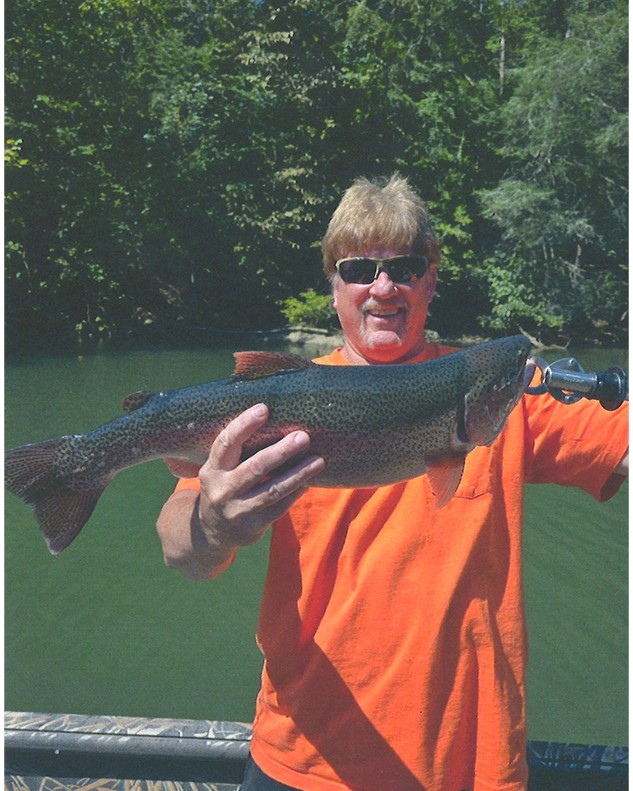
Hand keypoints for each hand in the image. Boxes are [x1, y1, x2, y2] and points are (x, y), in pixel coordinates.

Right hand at [197, 402, 325, 548]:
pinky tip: (309, 481)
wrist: (212, 531)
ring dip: (298, 474)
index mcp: (213, 469)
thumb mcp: (220, 468)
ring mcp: (237, 510)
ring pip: (273, 490)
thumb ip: (238, 449)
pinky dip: (296, 492)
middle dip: (281, 451)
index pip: (226, 443)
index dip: (244, 425)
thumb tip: (274, 418)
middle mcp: (222, 489)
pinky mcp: (253, 527)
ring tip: (318, 461)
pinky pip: (280, 507)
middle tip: (303, 437)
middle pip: (255, 467)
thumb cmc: (225, 485)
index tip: (264, 409)